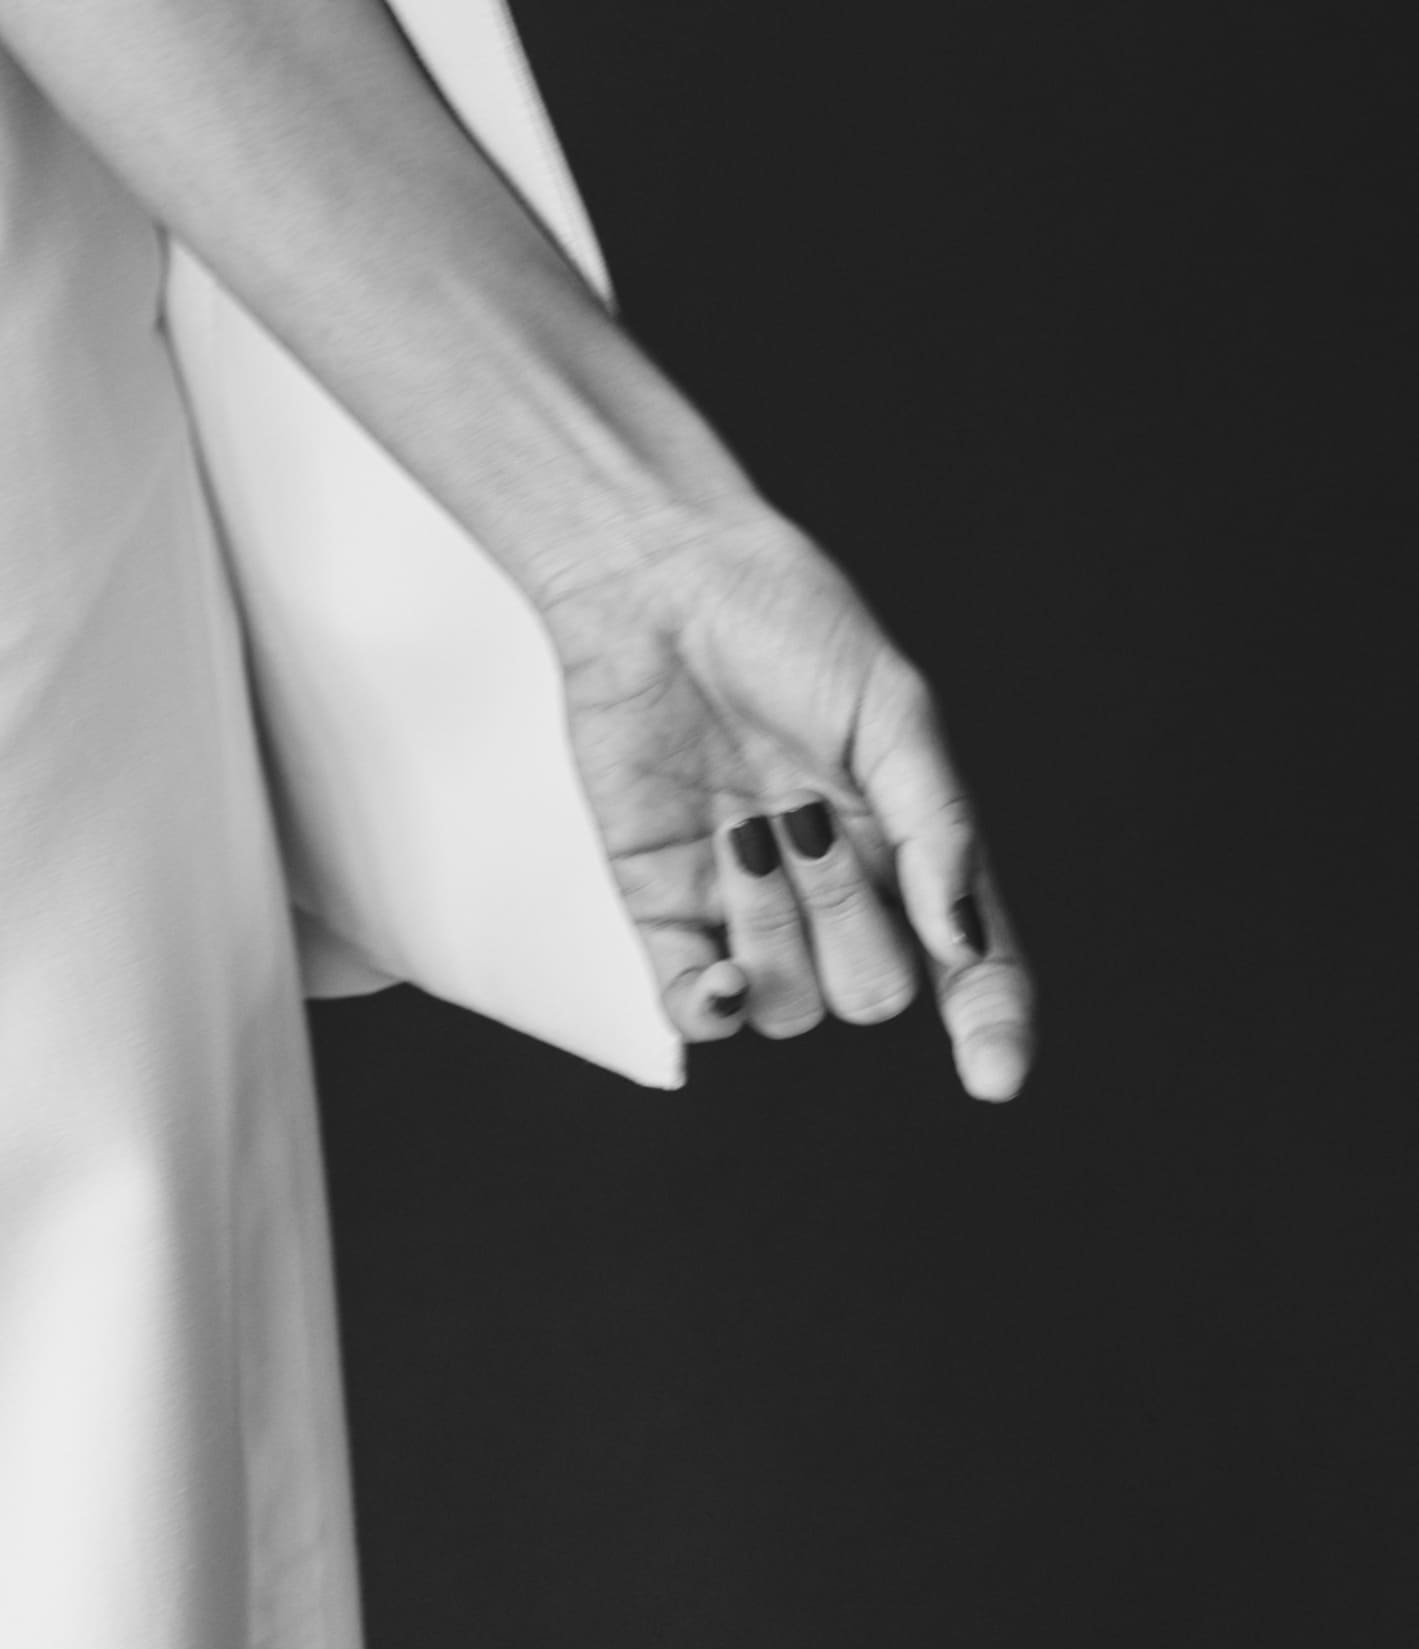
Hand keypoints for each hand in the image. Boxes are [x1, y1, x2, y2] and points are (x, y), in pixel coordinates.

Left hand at [537, 504, 1035, 1095]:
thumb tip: (964, 945)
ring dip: (771, 927)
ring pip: (791, 1006)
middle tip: (803, 808)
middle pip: (876, 991)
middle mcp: (838, 889)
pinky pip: (695, 1008)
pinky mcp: (664, 902)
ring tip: (741, 824)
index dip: (992, 1025)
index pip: (973, 967)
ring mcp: (751, 903)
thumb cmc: (785, 619)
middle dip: (846, 911)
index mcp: (910, 845)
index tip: (991, 1073)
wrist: (657, 574)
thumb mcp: (891, 707)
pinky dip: (710, 1010)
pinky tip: (718, 977)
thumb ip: (935, 826)